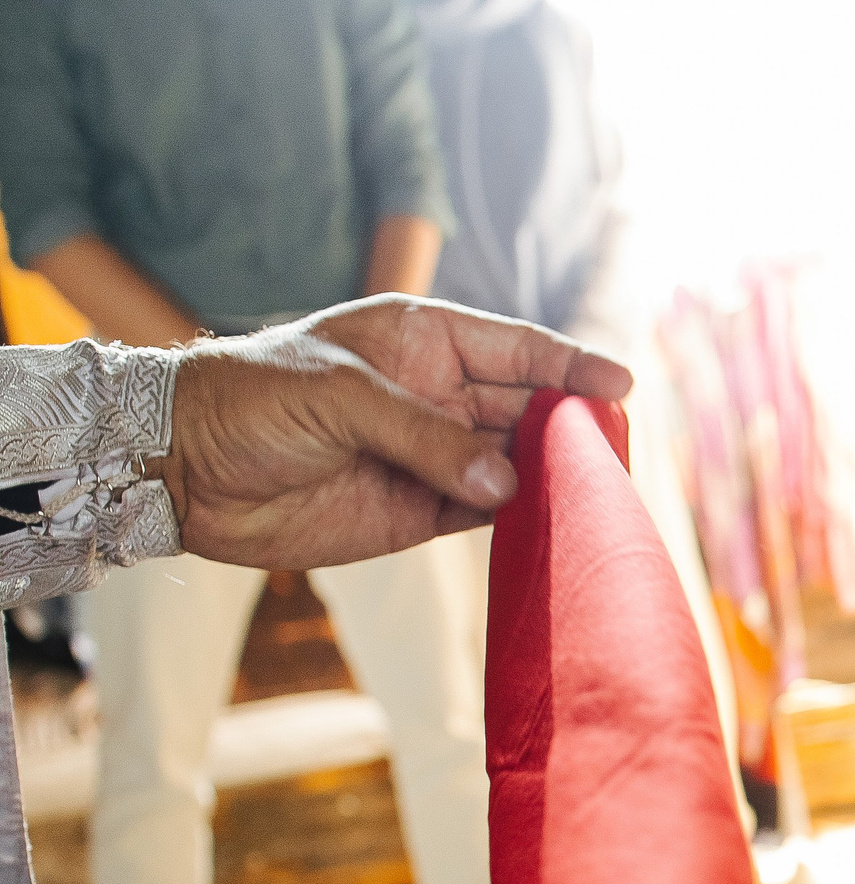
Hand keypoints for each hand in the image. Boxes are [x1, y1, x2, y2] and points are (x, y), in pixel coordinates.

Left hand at [155, 295, 633, 572]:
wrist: (185, 468)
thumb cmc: (252, 400)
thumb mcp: (342, 398)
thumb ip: (427, 438)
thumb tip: (507, 484)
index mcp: (424, 340)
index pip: (517, 347)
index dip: (571, 365)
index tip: (621, 386)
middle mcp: (439, 395)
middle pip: (530, 408)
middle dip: (575, 428)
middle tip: (620, 455)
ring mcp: (436, 455)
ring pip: (519, 465)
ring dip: (556, 479)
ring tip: (601, 495)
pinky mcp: (423, 513)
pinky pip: (491, 515)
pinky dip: (524, 520)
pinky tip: (555, 524)